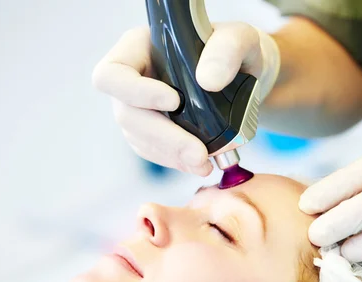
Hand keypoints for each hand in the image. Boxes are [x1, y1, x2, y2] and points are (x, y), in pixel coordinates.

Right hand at [92, 24, 279, 175]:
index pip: (113, 73)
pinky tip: (199, 164)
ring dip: (172, 155)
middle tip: (199, 154)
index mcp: (140, 47)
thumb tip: (207, 80)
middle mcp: (133, 79)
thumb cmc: (237, 50)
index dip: (135, 92)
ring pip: (140, 139)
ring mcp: (139, 108)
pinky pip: (154, 152)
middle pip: (126, 115)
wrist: (247, 77)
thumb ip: (227, 50)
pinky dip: (177, 161)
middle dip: (163, 138)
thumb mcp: (241, 39)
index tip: (175, 101)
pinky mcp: (153, 131)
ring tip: (205, 163)